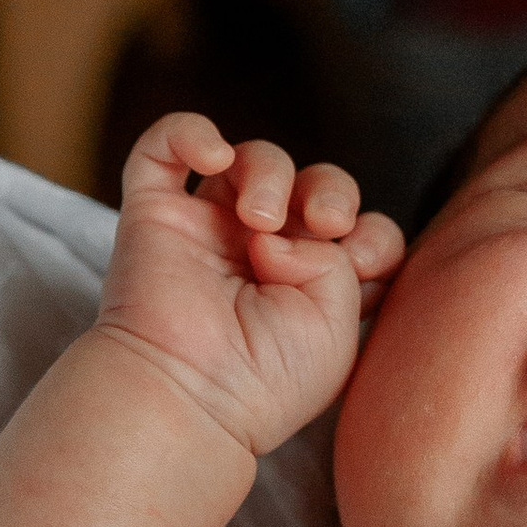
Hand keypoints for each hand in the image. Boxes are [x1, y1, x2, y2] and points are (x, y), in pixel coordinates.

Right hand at [96, 114, 404, 460]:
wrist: (191, 393)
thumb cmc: (268, 376)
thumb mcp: (339, 320)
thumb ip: (336, 257)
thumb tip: (282, 230)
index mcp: (312, 286)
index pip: (359, 228)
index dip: (372, 232)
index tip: (361, 264)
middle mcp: (262, 254)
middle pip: (313, 183)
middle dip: (332, 190)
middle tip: (324, 223)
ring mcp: (208, 232)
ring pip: (250, 160)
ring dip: (271, 174)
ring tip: (260, 220)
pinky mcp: (154, 214)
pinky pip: (163, 146)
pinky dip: (190, 132)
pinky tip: (214, 154)